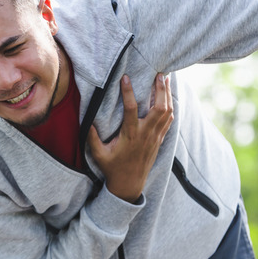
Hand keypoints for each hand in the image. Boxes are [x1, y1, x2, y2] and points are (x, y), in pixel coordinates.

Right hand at [88, 73, 173, 202]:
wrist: (129, 185)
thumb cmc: (112, 168)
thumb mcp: (98, 154)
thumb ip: (92, 137)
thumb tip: (87, 120)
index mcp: (130, 135)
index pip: (132, 109)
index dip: (128, 92)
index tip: (125, 77)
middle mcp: (145, 134)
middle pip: (159, 108)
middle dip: (160, 90)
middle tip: (159, 74)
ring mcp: (155, 137)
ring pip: (167, 113)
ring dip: (168, 95)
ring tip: (166, 80)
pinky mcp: (159, 140)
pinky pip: (169, 121)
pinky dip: (171, 107)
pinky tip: (169, 97)